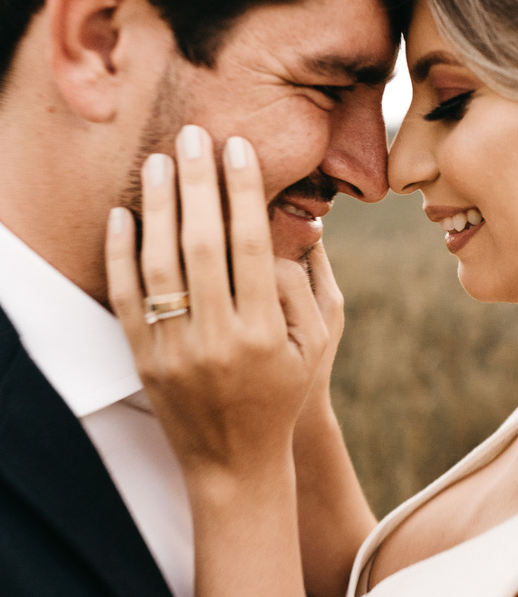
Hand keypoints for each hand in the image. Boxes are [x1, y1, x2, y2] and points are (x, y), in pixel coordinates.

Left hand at [105, 126, 327, 482]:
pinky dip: (121, 254)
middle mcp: (218, 340)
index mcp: (265, 332)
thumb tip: (293, 226)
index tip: (238, 149)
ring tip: (160, 161)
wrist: (235, 461)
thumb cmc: (285, 394)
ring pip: (160, 266)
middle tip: (194, 135)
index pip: (251, 246)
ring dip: (159, 207)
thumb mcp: (318, 344)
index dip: (244, 192)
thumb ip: (310, 285)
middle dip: (199, 184)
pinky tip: (123, 214)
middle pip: (202, 245)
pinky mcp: (146, 359)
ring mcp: (176, 351)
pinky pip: (127, 299)